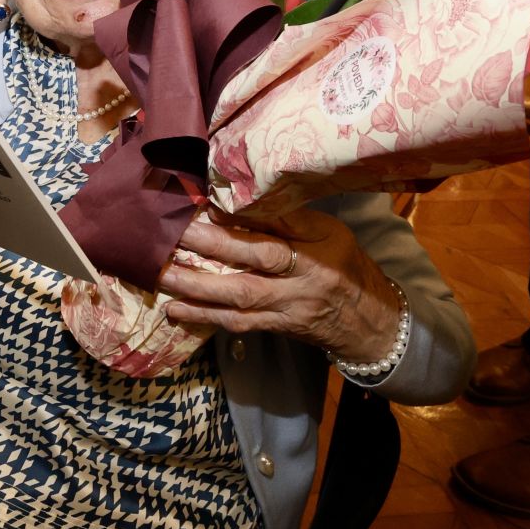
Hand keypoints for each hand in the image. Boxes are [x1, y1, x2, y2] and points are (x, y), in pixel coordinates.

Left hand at [157, 208, 402, 358]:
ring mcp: (285, 312)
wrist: (369, 322)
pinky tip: (174, 310)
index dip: (235, 230)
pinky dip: (204, 317)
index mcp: (314, 256)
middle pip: (248, 275)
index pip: (270, 244)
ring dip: (195, 292)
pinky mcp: (274, 328)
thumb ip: (289, 219)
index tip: (202, 212)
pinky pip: (237, 325)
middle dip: (205, 259)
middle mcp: (298, 287)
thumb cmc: (346, 264)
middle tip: (168, 243)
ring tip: (160, 278)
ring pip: (237, 304)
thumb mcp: (329, 233)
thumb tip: (241, 199)